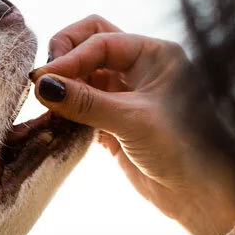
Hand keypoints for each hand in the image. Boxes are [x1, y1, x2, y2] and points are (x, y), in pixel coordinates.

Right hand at [32, 15, 234, 234]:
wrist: (193, 193)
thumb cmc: (179, 150)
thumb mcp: (131, 120)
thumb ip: (85, 101)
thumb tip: (41, 84)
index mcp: (155, 55)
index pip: (101, 41)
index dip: (70, 58)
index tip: (42, 80)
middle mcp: (140, 67)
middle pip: (91, 43)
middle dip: (65, 57)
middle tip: (42, 80)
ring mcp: (124, 92)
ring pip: (82, 75)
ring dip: (61, 86)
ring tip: (45, 106)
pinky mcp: (111, 119)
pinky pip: (80, 103)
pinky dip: (64, 109)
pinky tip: (53, 121)